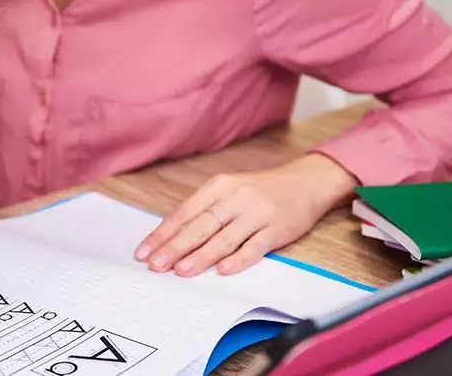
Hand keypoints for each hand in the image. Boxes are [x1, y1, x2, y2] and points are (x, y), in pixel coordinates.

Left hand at [135, 153, 356, 276]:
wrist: (306, 181)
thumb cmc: (260, 190)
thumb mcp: (229, 190)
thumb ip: (205, 210)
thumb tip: (172, 237)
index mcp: (219, 186)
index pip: (184, 212)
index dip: (163, 233)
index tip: (144, 251)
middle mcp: (235, 198)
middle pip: (200, 226)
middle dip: (174, 247)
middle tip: (156, 265)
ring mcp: (257, 213)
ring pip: (224, 238)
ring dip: (201, 256)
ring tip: (181, 270)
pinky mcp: (277, 229)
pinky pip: (255, 246)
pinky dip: (239, 259)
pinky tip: (223, 270)